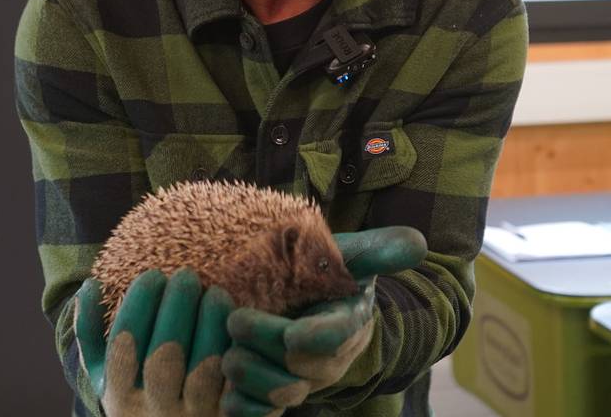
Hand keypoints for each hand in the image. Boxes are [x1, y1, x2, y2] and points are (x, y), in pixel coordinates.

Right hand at [74, 268, 234, 416]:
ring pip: (203, 370)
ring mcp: (194, 416)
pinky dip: (236, 346)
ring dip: (210, 324)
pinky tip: (237, 318)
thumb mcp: (105, 373)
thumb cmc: (137, 392)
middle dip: (175, 308)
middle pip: (164, 358)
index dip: (138, 307)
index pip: (124, 348)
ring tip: (213, 291)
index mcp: (120, 397)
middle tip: (185, 274)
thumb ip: (91, 332)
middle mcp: (155, 412)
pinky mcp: (229, 415)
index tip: (152, 274)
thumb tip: (90, 284)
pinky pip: (235, 378)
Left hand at [221, 226, 426, 416]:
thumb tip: (416, 243)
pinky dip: (245, 409)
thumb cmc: (327, 272)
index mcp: (347, 322)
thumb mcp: (351, 256)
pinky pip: (263, 414)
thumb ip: (380, 249)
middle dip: (267, 348)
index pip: (337, 336)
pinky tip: (227, 397)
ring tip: (227, 354)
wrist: (311, 299)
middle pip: (300, 367)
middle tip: (235, 322)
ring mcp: (303, 379)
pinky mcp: (277, 391)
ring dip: (252, 377)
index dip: (317, 338)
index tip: (292, 333)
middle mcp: (329, 358)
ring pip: (281, 393)